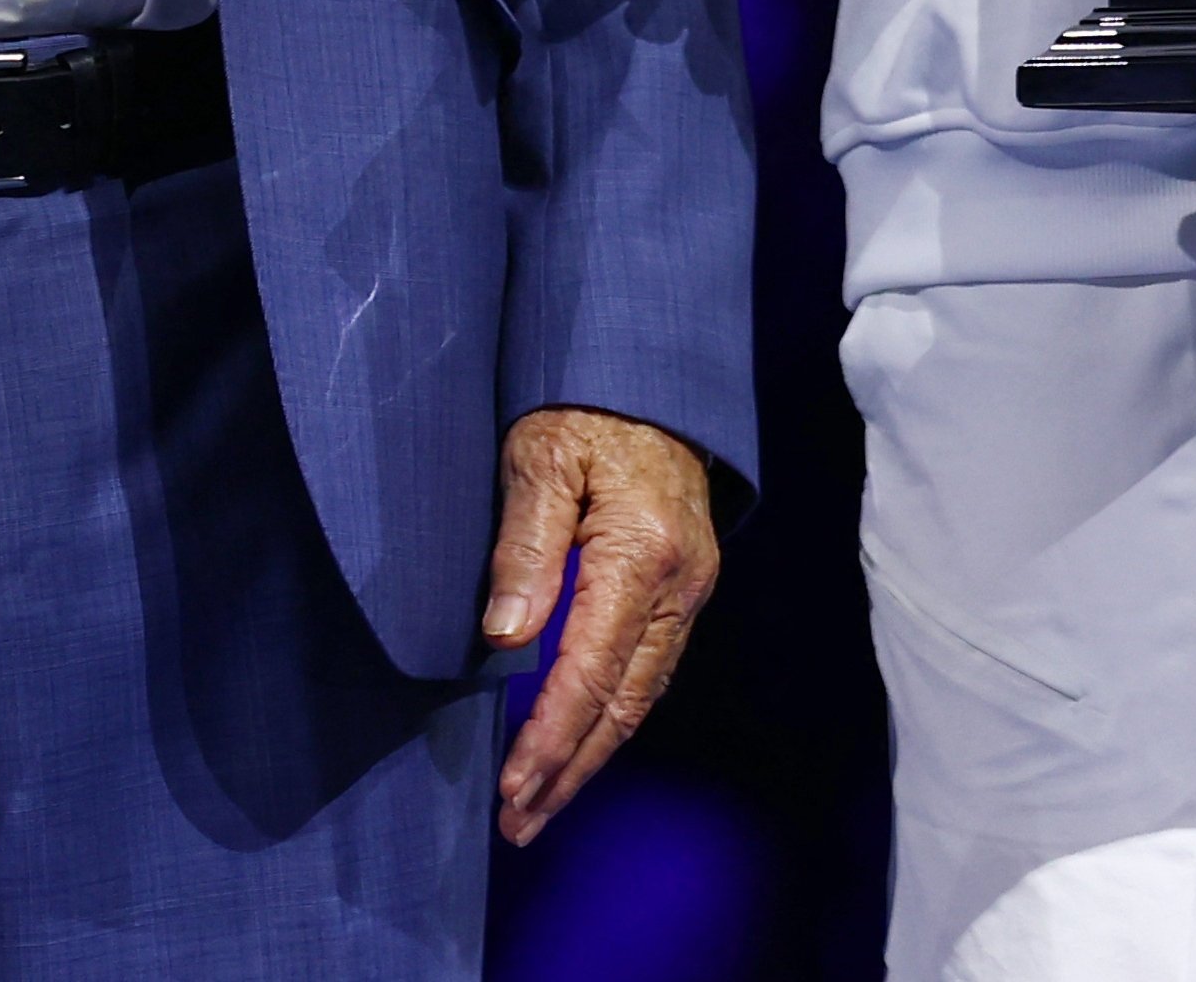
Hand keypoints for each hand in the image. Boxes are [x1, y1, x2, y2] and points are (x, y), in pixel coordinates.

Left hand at [483, 405, 718, 843]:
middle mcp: (678, 585)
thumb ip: (523, 545)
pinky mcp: (685, 588)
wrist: (651, 372)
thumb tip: (506, 639)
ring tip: (540, 802)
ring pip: (640, 696)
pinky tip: (578, 743)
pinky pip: (648, 670)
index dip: (550, 737)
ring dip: (590, 754)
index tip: (513, 787)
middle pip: (623, 703)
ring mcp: (689, 591)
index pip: (590, 672)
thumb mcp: (538, 455)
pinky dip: (611, 716)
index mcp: (640, 554)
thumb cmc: (583, 407)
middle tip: (520, 822)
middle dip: (571, 770)